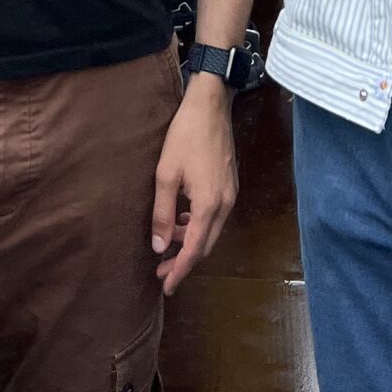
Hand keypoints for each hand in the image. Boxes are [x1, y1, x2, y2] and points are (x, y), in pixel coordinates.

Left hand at [150, 78, 237, 296]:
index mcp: (210, 205)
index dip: (180, 271)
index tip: (166, 287)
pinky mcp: (230, 183)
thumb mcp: (166, 174)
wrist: (211, 103)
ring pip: (212, 231)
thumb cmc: (185, 135)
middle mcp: (225, 204)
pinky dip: (199, 224)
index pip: (195, 250)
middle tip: (161, 271)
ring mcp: (231, 193)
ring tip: (168, 244)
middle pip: (207, 245)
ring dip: (191, 241)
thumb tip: (160, 247)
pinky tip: (183, 218)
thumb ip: (163, 214)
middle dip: (184, 261)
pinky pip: (216, 215)